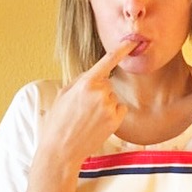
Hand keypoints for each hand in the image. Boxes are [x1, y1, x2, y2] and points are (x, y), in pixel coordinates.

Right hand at [37, 40, 136, 164]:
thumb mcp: (63, 94)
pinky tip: (97, 123)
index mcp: (86, 83)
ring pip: (112, 98)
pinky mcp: (115, 121)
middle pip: (107, 84)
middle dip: (98, 92)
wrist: (61, 149)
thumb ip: (80, 81)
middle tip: (82, 108)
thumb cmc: (58, 121)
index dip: (122, 49)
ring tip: (87, 118)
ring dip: (103, 105)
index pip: (107, 61)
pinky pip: (119, 109)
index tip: (132, 41)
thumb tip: (93, 75)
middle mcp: (101, 93)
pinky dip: (112, 114)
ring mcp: (109, 107)